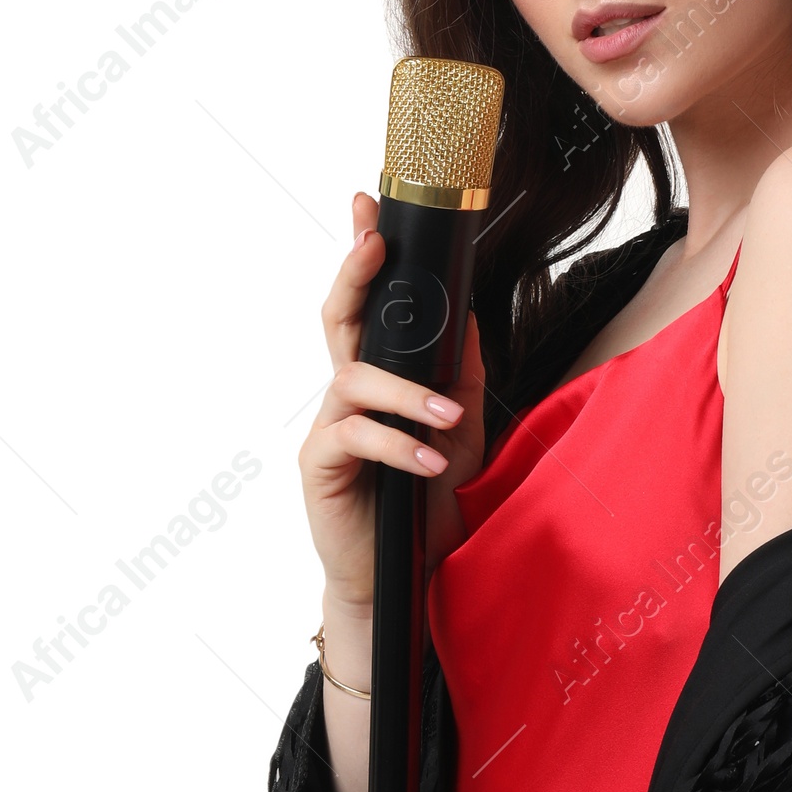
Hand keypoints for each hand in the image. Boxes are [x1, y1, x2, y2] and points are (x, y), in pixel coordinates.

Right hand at [298, 191, 487, 608]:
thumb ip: (463, 380)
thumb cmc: (424, 508)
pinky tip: (426, 465)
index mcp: (377, 382)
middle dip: (352, 275)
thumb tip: (471, 318)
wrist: (402, 581)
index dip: (364, 260)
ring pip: (354, 380)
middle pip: (338, 321)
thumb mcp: (460, 437)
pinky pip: (354, 436)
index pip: (369, 311)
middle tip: (371, 243)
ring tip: (448, 422)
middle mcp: (345, 396)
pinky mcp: (320, 467)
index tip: (369, 210)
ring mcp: (328, 429)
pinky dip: (396, 445)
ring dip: (408, 396)